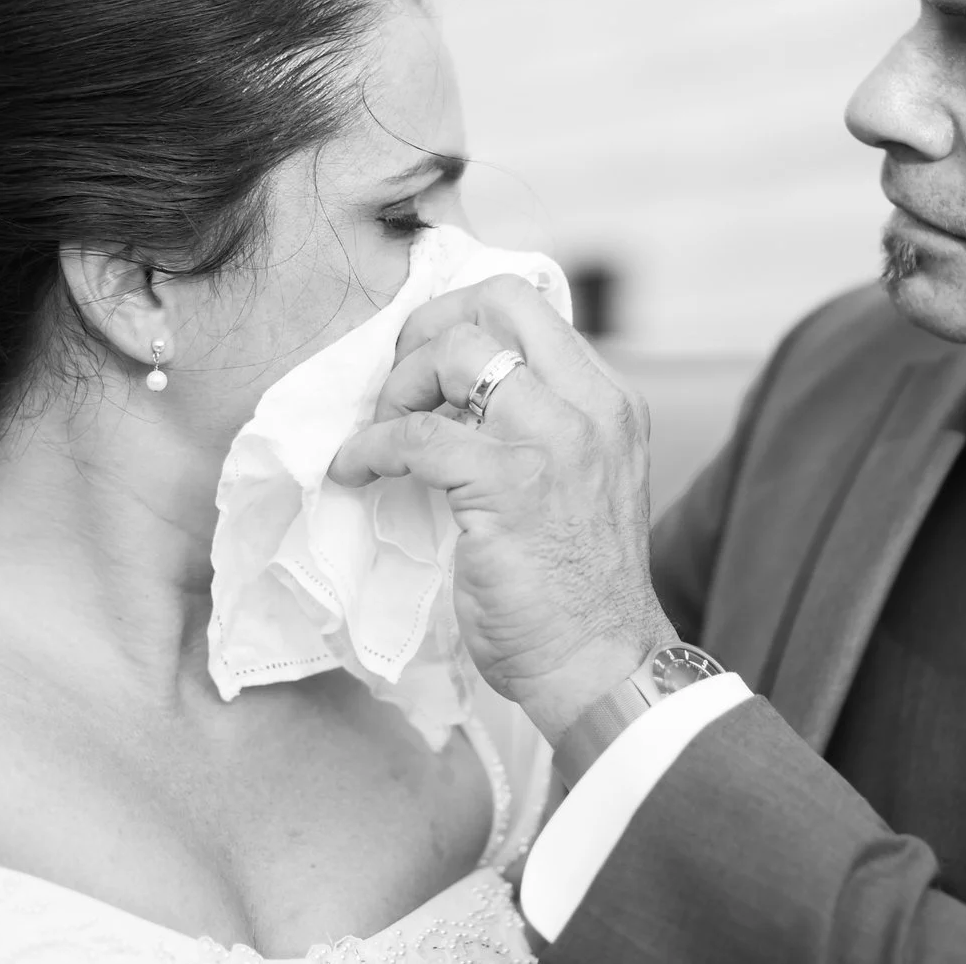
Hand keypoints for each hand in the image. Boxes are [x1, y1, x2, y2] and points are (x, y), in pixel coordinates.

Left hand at [328, 276, 678, 741]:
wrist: (600, 663)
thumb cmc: (577, 587)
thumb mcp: (582, 480)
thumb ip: (541, 426)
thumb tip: (454, 388)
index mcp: (609, 400)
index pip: (530, 306)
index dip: (462, 319)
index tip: (426, 363)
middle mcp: (591, 407)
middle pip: (498, 302)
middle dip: (429, 328)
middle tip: (399, 384)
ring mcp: (553, 442)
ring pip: (457, 353)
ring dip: (399, 387)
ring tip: (380, 433)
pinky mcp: (508, 486)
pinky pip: (417, 436)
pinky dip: (372, 447)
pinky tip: (356, 472)